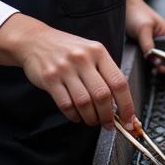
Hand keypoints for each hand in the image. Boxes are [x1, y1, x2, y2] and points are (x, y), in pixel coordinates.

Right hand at [0, 14, 134, 128]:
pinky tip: (77, 116)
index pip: (119, 82)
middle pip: (102, 95)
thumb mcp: (91, 51)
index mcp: (99, 52)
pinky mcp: (50, 79)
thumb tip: (121, 103)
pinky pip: (66, 104)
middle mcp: (83, 59)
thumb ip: (105, 72)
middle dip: (108, 116)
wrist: (36, 40)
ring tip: (92, 120)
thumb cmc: (68, 49)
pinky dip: (74, 116)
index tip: (129, 120)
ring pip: (84, 103)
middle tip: (108, 124)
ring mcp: (65, 68)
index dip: (127, 105)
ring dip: (91, 118)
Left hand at [125, 0, 164, 74]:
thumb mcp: (144, 29)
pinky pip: (149, 60)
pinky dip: (150, 65)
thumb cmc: (136, 13)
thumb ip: (149, 45)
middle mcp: (163, 41)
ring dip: (159, 67)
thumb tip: (155, 61)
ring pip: (160, 61)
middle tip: (163, 71)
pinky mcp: (144, 49)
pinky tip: (151, 71)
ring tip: (157, 72)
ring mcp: (153, 46)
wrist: (120, 7)